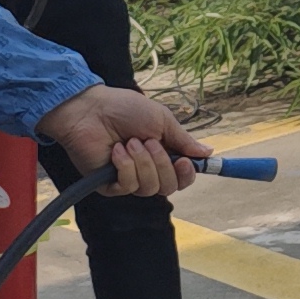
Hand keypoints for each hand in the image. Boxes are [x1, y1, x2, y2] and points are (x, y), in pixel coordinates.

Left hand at [42, 83, 206, 198]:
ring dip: (143, 163)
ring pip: (150, 189)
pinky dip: (125, 166)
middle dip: (162, 164)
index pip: (182, 177)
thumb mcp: (161, 120)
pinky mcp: (110, 185)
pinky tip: (117, 151)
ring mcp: (128, 178)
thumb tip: (208, 152)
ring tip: (130, 143)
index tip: (184, 161)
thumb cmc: (124, 109)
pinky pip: (129, 186)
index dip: (186, 174)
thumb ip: (183, 140)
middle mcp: (147, 169)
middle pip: (169, 187)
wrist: (91, 110)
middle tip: (149, 143)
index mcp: (162, 154)